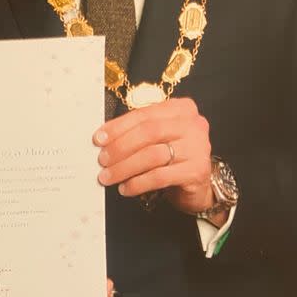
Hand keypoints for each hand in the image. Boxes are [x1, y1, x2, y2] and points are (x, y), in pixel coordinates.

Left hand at [93, 97, 213, 215]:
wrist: (198, 184)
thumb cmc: (173, 156)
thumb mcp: (158, 137)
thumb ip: (137, 131)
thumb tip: (103, 139)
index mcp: (181, 109)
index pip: (144, 114)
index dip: (118, 127)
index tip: (98, 139)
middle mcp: (193, 124)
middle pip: (148, 132)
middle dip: (120, 147)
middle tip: (102, 160)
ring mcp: (197, 147)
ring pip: (152, 155)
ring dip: (125, 167)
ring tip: (108, 177)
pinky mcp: (197, 171)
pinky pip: (160, 176)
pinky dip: (138, 183)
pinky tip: (125, 188)